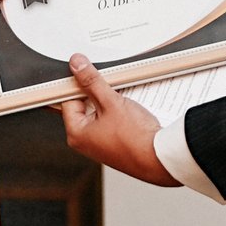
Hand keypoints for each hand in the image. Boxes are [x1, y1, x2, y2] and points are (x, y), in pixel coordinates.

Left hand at [57, 55, 178, 186]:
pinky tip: (127, 108)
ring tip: (120, 100)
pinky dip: (116, 110)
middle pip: (82, 104)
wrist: (159, 158)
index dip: (77, 84)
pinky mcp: (113, 142)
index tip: (85, 72)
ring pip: (98, 111)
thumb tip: (77, 66)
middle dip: (95, 92)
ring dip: (108, 100)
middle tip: (108, 86)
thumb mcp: (111, 102)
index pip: (67, 99)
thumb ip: (92, 82)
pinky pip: (109, 120)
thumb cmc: (135, 140)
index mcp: (76, 133)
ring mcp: (99, 143)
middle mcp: (84, 141)